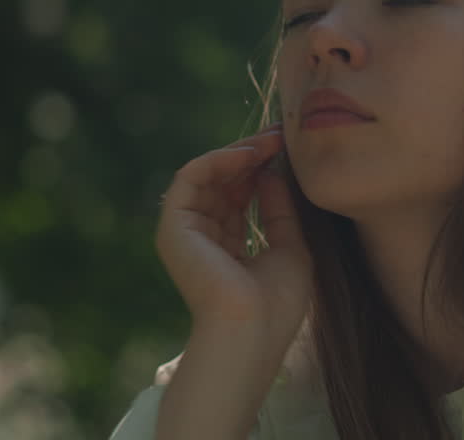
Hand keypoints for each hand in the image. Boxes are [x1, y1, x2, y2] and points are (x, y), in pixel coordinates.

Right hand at [155, 125, 312, 350]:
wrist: (253, 330)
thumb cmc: (276, 303)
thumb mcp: (290, 247)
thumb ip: (280, 211)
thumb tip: (271, 173)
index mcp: (228, 248)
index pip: (240, 196)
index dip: (262, 169)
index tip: (288, 148)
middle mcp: (203, 238)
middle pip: (223, 182)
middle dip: (252, 155)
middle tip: (280, 133)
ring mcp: (185, 232)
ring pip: (207, 175)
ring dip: (238, 153)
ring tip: (270, 141)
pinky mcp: (173, 226)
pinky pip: (190, 178)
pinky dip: (217, 160)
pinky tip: (248, 154)